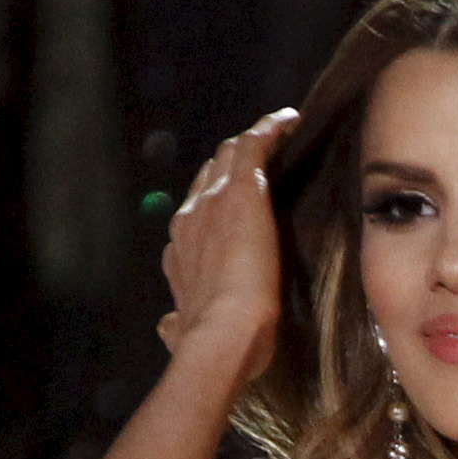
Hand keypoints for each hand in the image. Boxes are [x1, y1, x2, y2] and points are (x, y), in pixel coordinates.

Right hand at [159, 108, 294, 377]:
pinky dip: (270, 128)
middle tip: (260, 158)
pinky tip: (289, 120)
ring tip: (276, 134)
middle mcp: (189, 217)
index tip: (230, 198)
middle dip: (229, 165)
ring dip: (250, 144)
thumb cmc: (210, 339)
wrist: (221, 332)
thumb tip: (168, 327)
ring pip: (228, 156)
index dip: (212, 200)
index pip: (196, 212)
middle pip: (207, 176)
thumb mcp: (181, 328)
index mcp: (180, 248)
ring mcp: (212, 200)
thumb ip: (175, 324)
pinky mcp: (241, 190)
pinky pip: (254, 145)